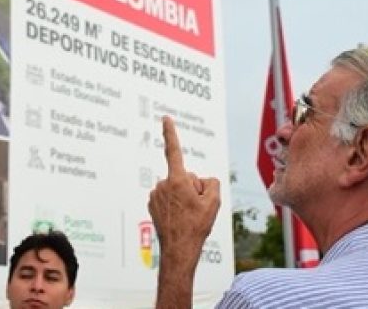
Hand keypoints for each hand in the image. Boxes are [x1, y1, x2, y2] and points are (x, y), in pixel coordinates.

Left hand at [147, 116, 220, 253]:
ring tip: (187, 215)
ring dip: (183, 197)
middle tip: (196, 208)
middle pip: (184, 177)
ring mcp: (156, 194)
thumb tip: (199, 182)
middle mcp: (163, 184)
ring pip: (176, 188)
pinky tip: (179, 218)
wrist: (179, 249)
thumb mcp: (214, 201)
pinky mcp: (152, 204)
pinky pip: (169, 197)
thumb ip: (210, 182)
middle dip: (192, 187)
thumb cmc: (196, 225)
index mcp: (177, 180)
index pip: (174, 151)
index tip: (165, 118)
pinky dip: (175, 204)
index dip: (171, 133)